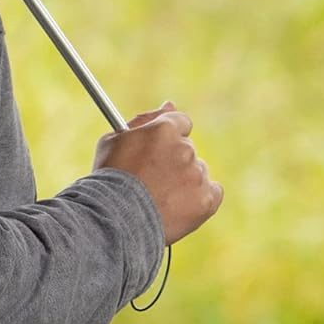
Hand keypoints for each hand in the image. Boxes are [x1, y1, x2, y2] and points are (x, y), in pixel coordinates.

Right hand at [91, 100, 222, 243]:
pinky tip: (179, 205)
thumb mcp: (115, 140)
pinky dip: (200, 198)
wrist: (115, 220)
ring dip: (184, 180)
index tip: (159, 151)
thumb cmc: (110, 178)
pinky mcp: (206, 201)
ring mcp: (197, 175)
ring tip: (159, 197)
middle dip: (173, 160)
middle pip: (186, 149)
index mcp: (165, 130)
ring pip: (197, 171)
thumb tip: (170, 104)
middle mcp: (185, 149)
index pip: (180, 122)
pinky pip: (212, 192)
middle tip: (152, 179)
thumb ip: (145, 119)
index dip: (168, 137)